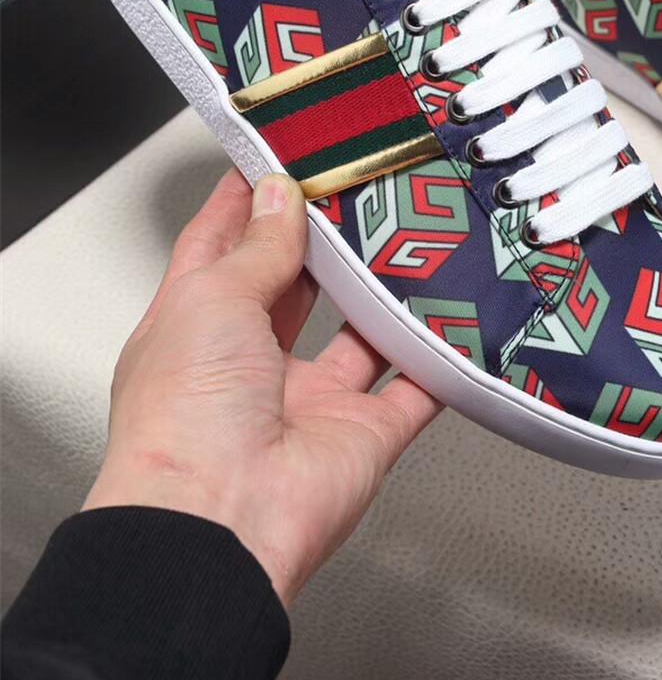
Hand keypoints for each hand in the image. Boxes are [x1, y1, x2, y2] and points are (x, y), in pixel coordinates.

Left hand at [83, 169, 440, 604]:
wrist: (221, 523)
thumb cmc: (184, 417)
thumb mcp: (212, 299)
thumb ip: (257, 247)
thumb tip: (278, 197)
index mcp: (196, 327)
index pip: (221, 246)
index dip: (248, 200)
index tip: (278, 156)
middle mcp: (251, 365)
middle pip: (294, 287)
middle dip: (324, 240)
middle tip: (360, 187)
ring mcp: (309, 402)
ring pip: (360, 334)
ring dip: (383, 292)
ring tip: (414, 233)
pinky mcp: (364, 434)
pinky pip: (415, 387)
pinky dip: (440, 358)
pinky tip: (460, 316)